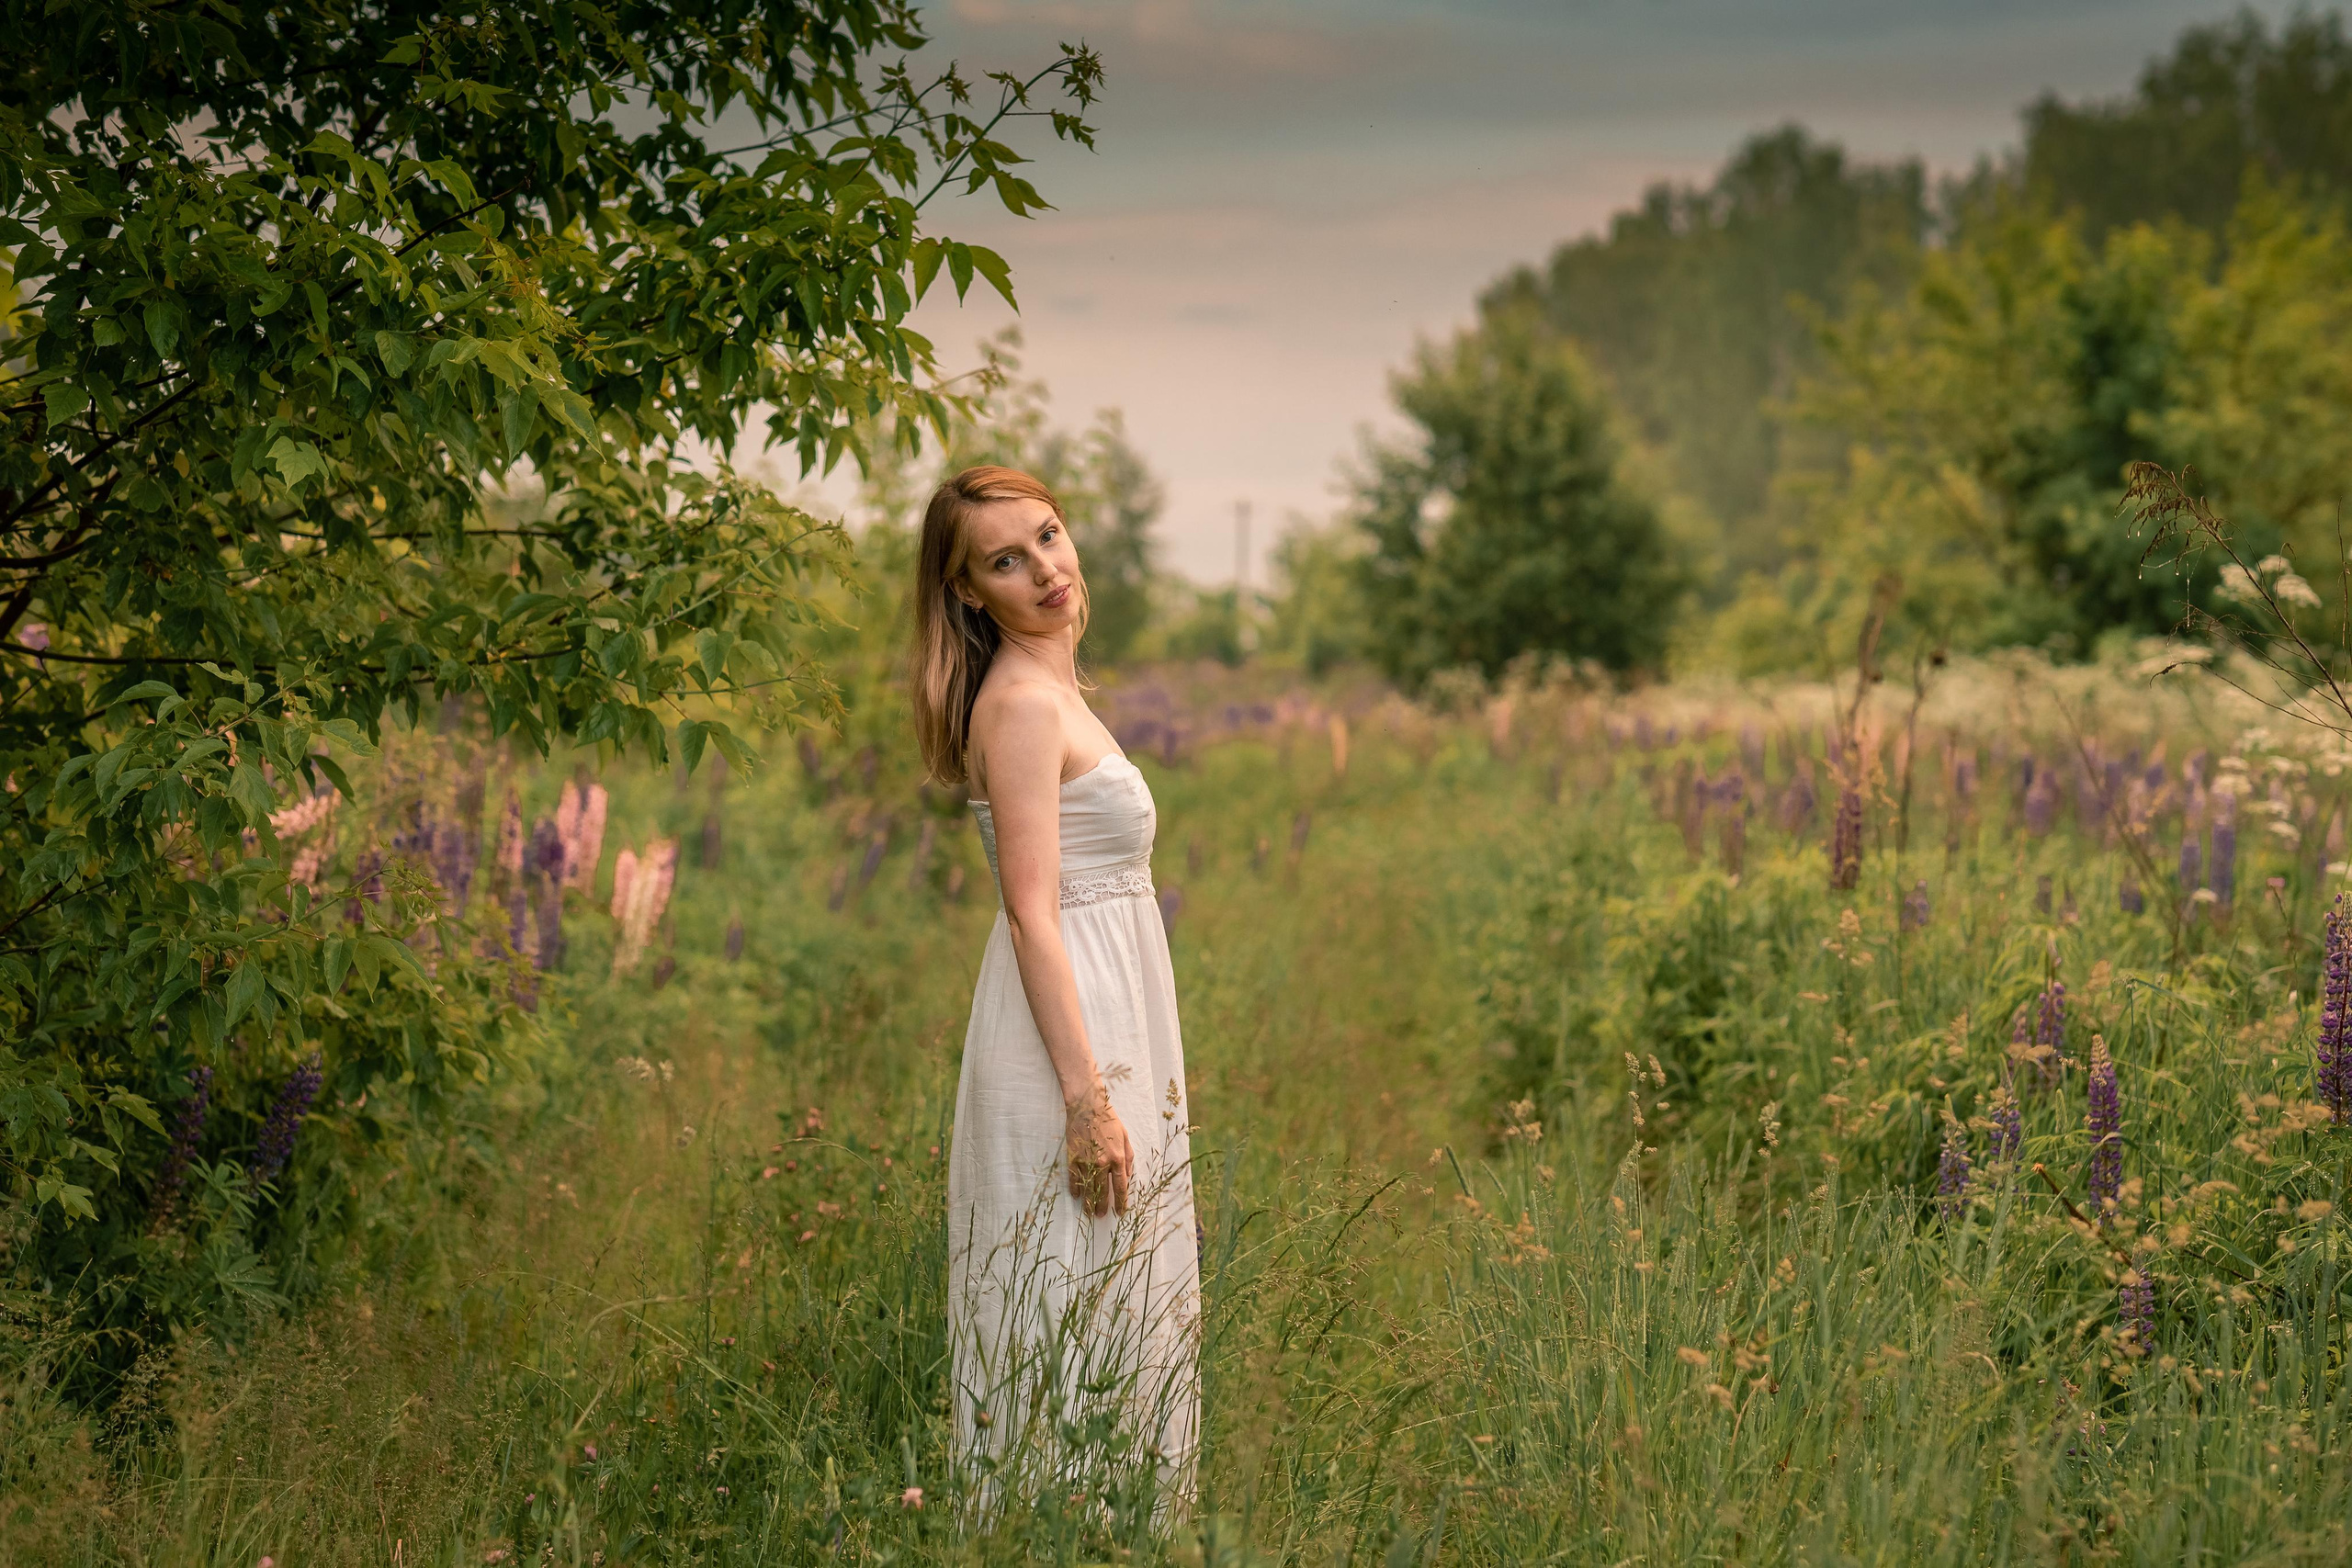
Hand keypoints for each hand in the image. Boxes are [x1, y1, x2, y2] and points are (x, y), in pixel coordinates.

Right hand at [1063, 1080, 1133, 1217]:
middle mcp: (1102, 1163)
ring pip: (1087, 1188)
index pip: (1120, 1187)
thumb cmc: (1109, 1120)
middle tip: (1102, 1215)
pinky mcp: (1073, 1158)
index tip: (1120, 1212)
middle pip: (1102, 1192)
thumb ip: (1128, 1158)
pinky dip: (1075, 1189)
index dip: (1121, 1202)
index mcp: (1118, 1158)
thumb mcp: (1125, 1137)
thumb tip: (1127, 1176)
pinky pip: (1073, 1178)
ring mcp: (1086, 1162)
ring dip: (1088, 1203)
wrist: (1087, 1107)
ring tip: (1089, 1212)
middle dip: (1103, 1206)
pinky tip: (1077, 1196)